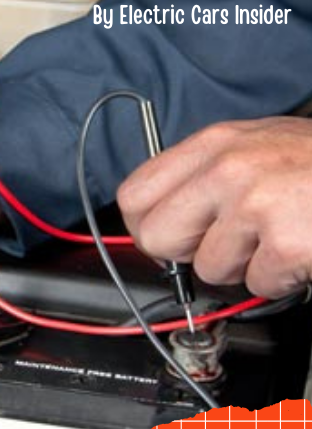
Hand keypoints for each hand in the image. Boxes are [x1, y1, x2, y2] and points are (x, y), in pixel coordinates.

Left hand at [118, 117, 311, 297]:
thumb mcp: (256, 146)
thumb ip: (204, 175)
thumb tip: (158, 217)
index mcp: (214, 144)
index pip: (134, 195)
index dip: (147, 226)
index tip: (169, 236)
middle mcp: (228, 169)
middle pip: (156, 238)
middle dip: (187, 253)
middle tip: (225, 243)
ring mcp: (257, 204)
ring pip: (208, 269)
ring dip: (244, 266)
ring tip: (278, 236)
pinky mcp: (287, 242)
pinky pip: (257, 284)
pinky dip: (282, 278)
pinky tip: (302, 249)